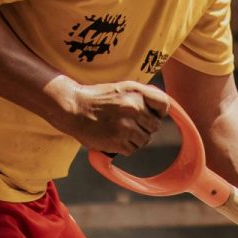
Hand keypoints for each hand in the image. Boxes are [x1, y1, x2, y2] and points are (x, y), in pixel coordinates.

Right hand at [51, 79, 170, 154]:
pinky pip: (132, 149)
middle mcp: (134, 108)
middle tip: (130, 124)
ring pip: (145, 140)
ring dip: (135, 139)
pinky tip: (115, 138)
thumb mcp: (122, 87)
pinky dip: (125, 147)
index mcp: (136, 92)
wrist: (74, 108)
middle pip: (155, 126)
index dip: (160, 112)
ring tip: (121, 131)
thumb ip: (141, 95)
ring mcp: (126, 126)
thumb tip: (162, 107)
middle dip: (145, 127)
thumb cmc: (98, 98)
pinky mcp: (118, 141)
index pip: (164, 104)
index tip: (152, 114)